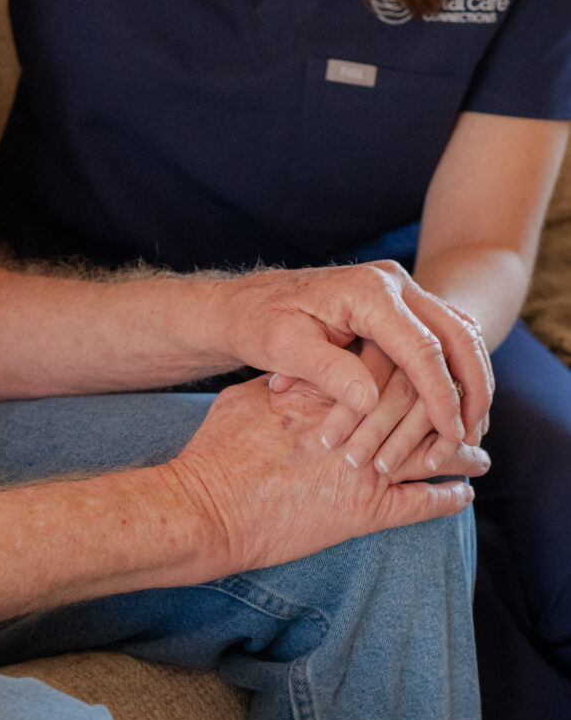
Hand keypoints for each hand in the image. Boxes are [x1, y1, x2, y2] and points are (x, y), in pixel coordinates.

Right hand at [167, 376, 488, 577]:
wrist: (206, 506)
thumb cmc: (216, 452)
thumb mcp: (245, 399)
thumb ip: (282, 385)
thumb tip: (298, 377)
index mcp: (325, 394)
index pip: (385, 370)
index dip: (410, 370)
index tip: (422, 373)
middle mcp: (353, 427)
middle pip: (418, 406)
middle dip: (446, 407)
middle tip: (465, 410)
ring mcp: (362, 471)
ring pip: (430, 454)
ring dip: (459, 453)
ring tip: (478, 454)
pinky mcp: (361, 514)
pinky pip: (419, 505)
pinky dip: (446, 499)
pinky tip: (463, 496)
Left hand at [217, 260, 493, 449]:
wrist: (248, 303)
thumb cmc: (260, 323)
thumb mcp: (282, 347)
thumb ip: (327, 370)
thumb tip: (368, 400)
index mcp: (367, 291)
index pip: (420, 346)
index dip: (440, 393)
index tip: (451, 433)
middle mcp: (393, 283)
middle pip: (456, 334)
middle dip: (471, 387)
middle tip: (472, 436)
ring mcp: (400, 291)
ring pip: (459, 333)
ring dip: (471, 379)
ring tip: (472, 428)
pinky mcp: (400, 306)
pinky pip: (444, 335)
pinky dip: (457, 370)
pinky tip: (458, 407)